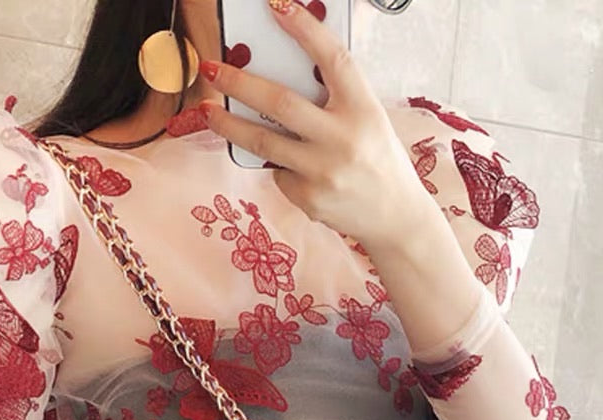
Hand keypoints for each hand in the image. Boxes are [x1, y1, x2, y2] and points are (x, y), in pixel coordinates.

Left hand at [197, 0, 431, 247]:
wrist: (394, 215)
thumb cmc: (377, 159)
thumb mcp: (367, 118)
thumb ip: (333, 98)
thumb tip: (284, 72)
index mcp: (363, 108)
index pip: (332, 59)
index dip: (304, 29)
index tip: (277, 6)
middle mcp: (342, 138)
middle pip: (279, 103)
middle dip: (238, 82)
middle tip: (212, 68)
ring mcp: (322, 171)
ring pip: (262, 142)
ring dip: (228, 124)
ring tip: (207, 111)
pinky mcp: (307, 198)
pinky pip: (277, 172)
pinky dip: (276, 164)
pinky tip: (288, 165)